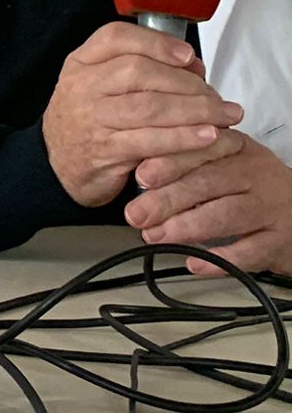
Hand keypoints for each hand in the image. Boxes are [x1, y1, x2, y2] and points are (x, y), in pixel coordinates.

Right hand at [40, 23, 240, 206]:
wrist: (57, 166)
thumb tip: (194, 67)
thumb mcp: (99, 86)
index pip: (115, 38)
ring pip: (149, 106)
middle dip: (186, 82)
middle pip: (138, 71)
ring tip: (225, 115)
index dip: (156, 43)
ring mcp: (91, 119)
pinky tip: (208, 136)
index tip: (189, 55)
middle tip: (216, 95)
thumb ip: (141, 71)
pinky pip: (151, 140)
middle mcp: (82, 86)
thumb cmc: (89, 121)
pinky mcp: (105, 151)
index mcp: (81, 63)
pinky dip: (184, 138)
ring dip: (194, 110)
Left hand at [128, 129, 291, 275]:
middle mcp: (256, 174)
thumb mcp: (223, 164)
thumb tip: (141, 181)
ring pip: (226, 215)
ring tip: (155, 236)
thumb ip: (187, 167)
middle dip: (167, 199)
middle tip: (135, 215)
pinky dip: (220, 260)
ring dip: (186, 228)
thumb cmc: (248, 187)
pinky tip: (194, 263)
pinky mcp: (281, 240)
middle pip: (208, 183)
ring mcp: (271, 208)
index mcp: (236, 149)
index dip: (170, 163)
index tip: (141, 176)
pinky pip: (250, 252)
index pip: (201, 151)